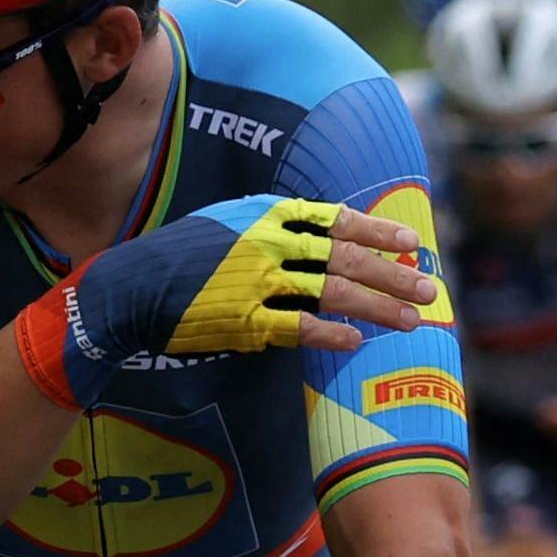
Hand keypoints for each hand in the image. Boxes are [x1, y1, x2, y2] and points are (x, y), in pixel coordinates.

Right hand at [17, 196, 440, 410]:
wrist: (128, 287)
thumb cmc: (179, 257)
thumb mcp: (228, 223)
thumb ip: (272, 226)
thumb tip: (315, 233)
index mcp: (267, 214)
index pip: (337, 220)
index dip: (378, 232)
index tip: (411, 242)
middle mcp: (269, 243)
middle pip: (346, 258)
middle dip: (393, 274)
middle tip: (428, 288)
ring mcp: (258, 282)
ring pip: (333, 292)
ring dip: (378, 306)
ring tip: (411, 320)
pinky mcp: (244, 321)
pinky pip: (298, 327)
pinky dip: (331, 334)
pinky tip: (357, 342)